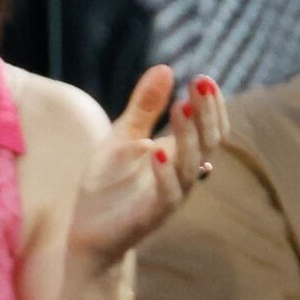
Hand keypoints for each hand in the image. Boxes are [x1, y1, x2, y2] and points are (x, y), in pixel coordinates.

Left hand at [67, 69, 228, 274]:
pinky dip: (164, 173)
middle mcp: (182, 174)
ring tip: (181, 106)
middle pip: (209, 141)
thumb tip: (165, 67)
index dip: (212, 105)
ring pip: (191, 165)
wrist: (88, 232)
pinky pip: (168, 195)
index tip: (203, 78)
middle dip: (207, 112)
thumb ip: (144, 107)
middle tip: (201, 82)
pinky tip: (156, 151)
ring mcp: (170, 195)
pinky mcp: (152, 216)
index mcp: (179, 154)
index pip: (210, 127)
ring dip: (188, 135)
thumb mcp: (124, 136)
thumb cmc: (109, 184)